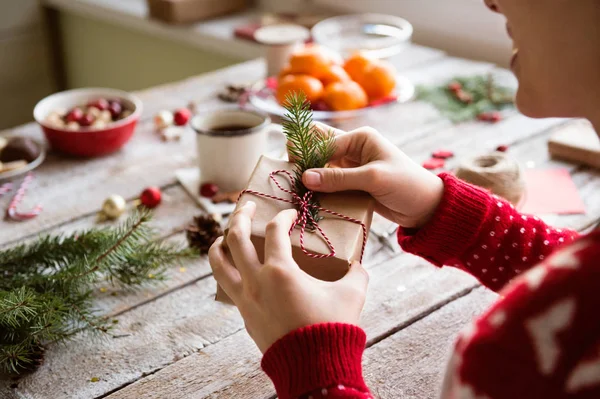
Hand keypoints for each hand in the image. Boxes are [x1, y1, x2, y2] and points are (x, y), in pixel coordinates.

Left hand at [209, 201, 368, 352]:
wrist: (314, 368)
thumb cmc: (332, 328)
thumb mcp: (352, 295)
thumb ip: (356, 273)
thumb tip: (357, 265)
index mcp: (280, 271)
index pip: (275, 231)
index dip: (283, 216)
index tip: (291, 214)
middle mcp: (256, 281)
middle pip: (235, 237)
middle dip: (240, 215)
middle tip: (247, 206)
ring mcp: (245, 299)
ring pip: (218, 263)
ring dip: (219, 244)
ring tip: (223, 235)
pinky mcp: (244, 315)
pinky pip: (226, 286)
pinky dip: (225, 271)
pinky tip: (234, 270)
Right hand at [299, 124, 444, 227]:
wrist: (426, 208)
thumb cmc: (406, 185)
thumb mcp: (373, 178)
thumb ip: (339, 178)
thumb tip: (306, 177)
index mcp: (360, 138)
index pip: (325, 144)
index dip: (308, 157)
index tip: (293, 172)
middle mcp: (353, 150)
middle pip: (319, 151)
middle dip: (304, 161)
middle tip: (288, 174)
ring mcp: (351, 168)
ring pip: (321, 169)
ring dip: (310, 178)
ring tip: (294, 189)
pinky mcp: (352, 185)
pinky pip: (329, 185)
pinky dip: (319, 191)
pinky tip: (307, 198)